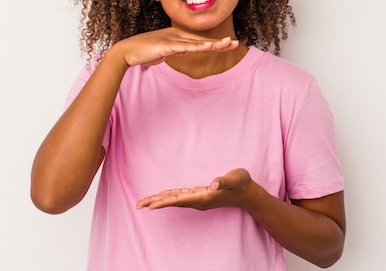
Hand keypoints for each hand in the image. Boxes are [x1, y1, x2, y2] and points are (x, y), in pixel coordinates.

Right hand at [114, 27, 238, 67]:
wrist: (127, 52)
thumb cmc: (143, 52)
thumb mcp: (164, 52)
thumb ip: (175, 50)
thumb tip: (185, 51)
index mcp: (176, 36)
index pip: (198, 41)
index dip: (214, 43)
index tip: (228, 44)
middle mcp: (176, 35)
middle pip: (201, 40)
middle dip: (219, 42)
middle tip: (235, 43)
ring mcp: (172, 39)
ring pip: (197, 42)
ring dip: (213, 44)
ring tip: (228, 44)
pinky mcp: (167, 46)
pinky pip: (185, 47)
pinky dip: (198, 47)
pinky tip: (208, 47)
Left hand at [136, 168, 255, 210]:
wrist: (248, 194)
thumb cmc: (242, 184)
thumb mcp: (236, 178)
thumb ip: (225, 180)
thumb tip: (214, 184)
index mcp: (205, 196)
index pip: (181, 200)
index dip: (165, 202)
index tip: (151, 206)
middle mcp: (199, 201)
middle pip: (173, 202)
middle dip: (156, 203)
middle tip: (138, 205)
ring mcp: (199, 200)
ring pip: (175, 201)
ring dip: (159, 201)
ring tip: (144, 202)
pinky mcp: (199, 196)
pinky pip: (180, 198)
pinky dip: (169, 197)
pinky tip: (161, 196)